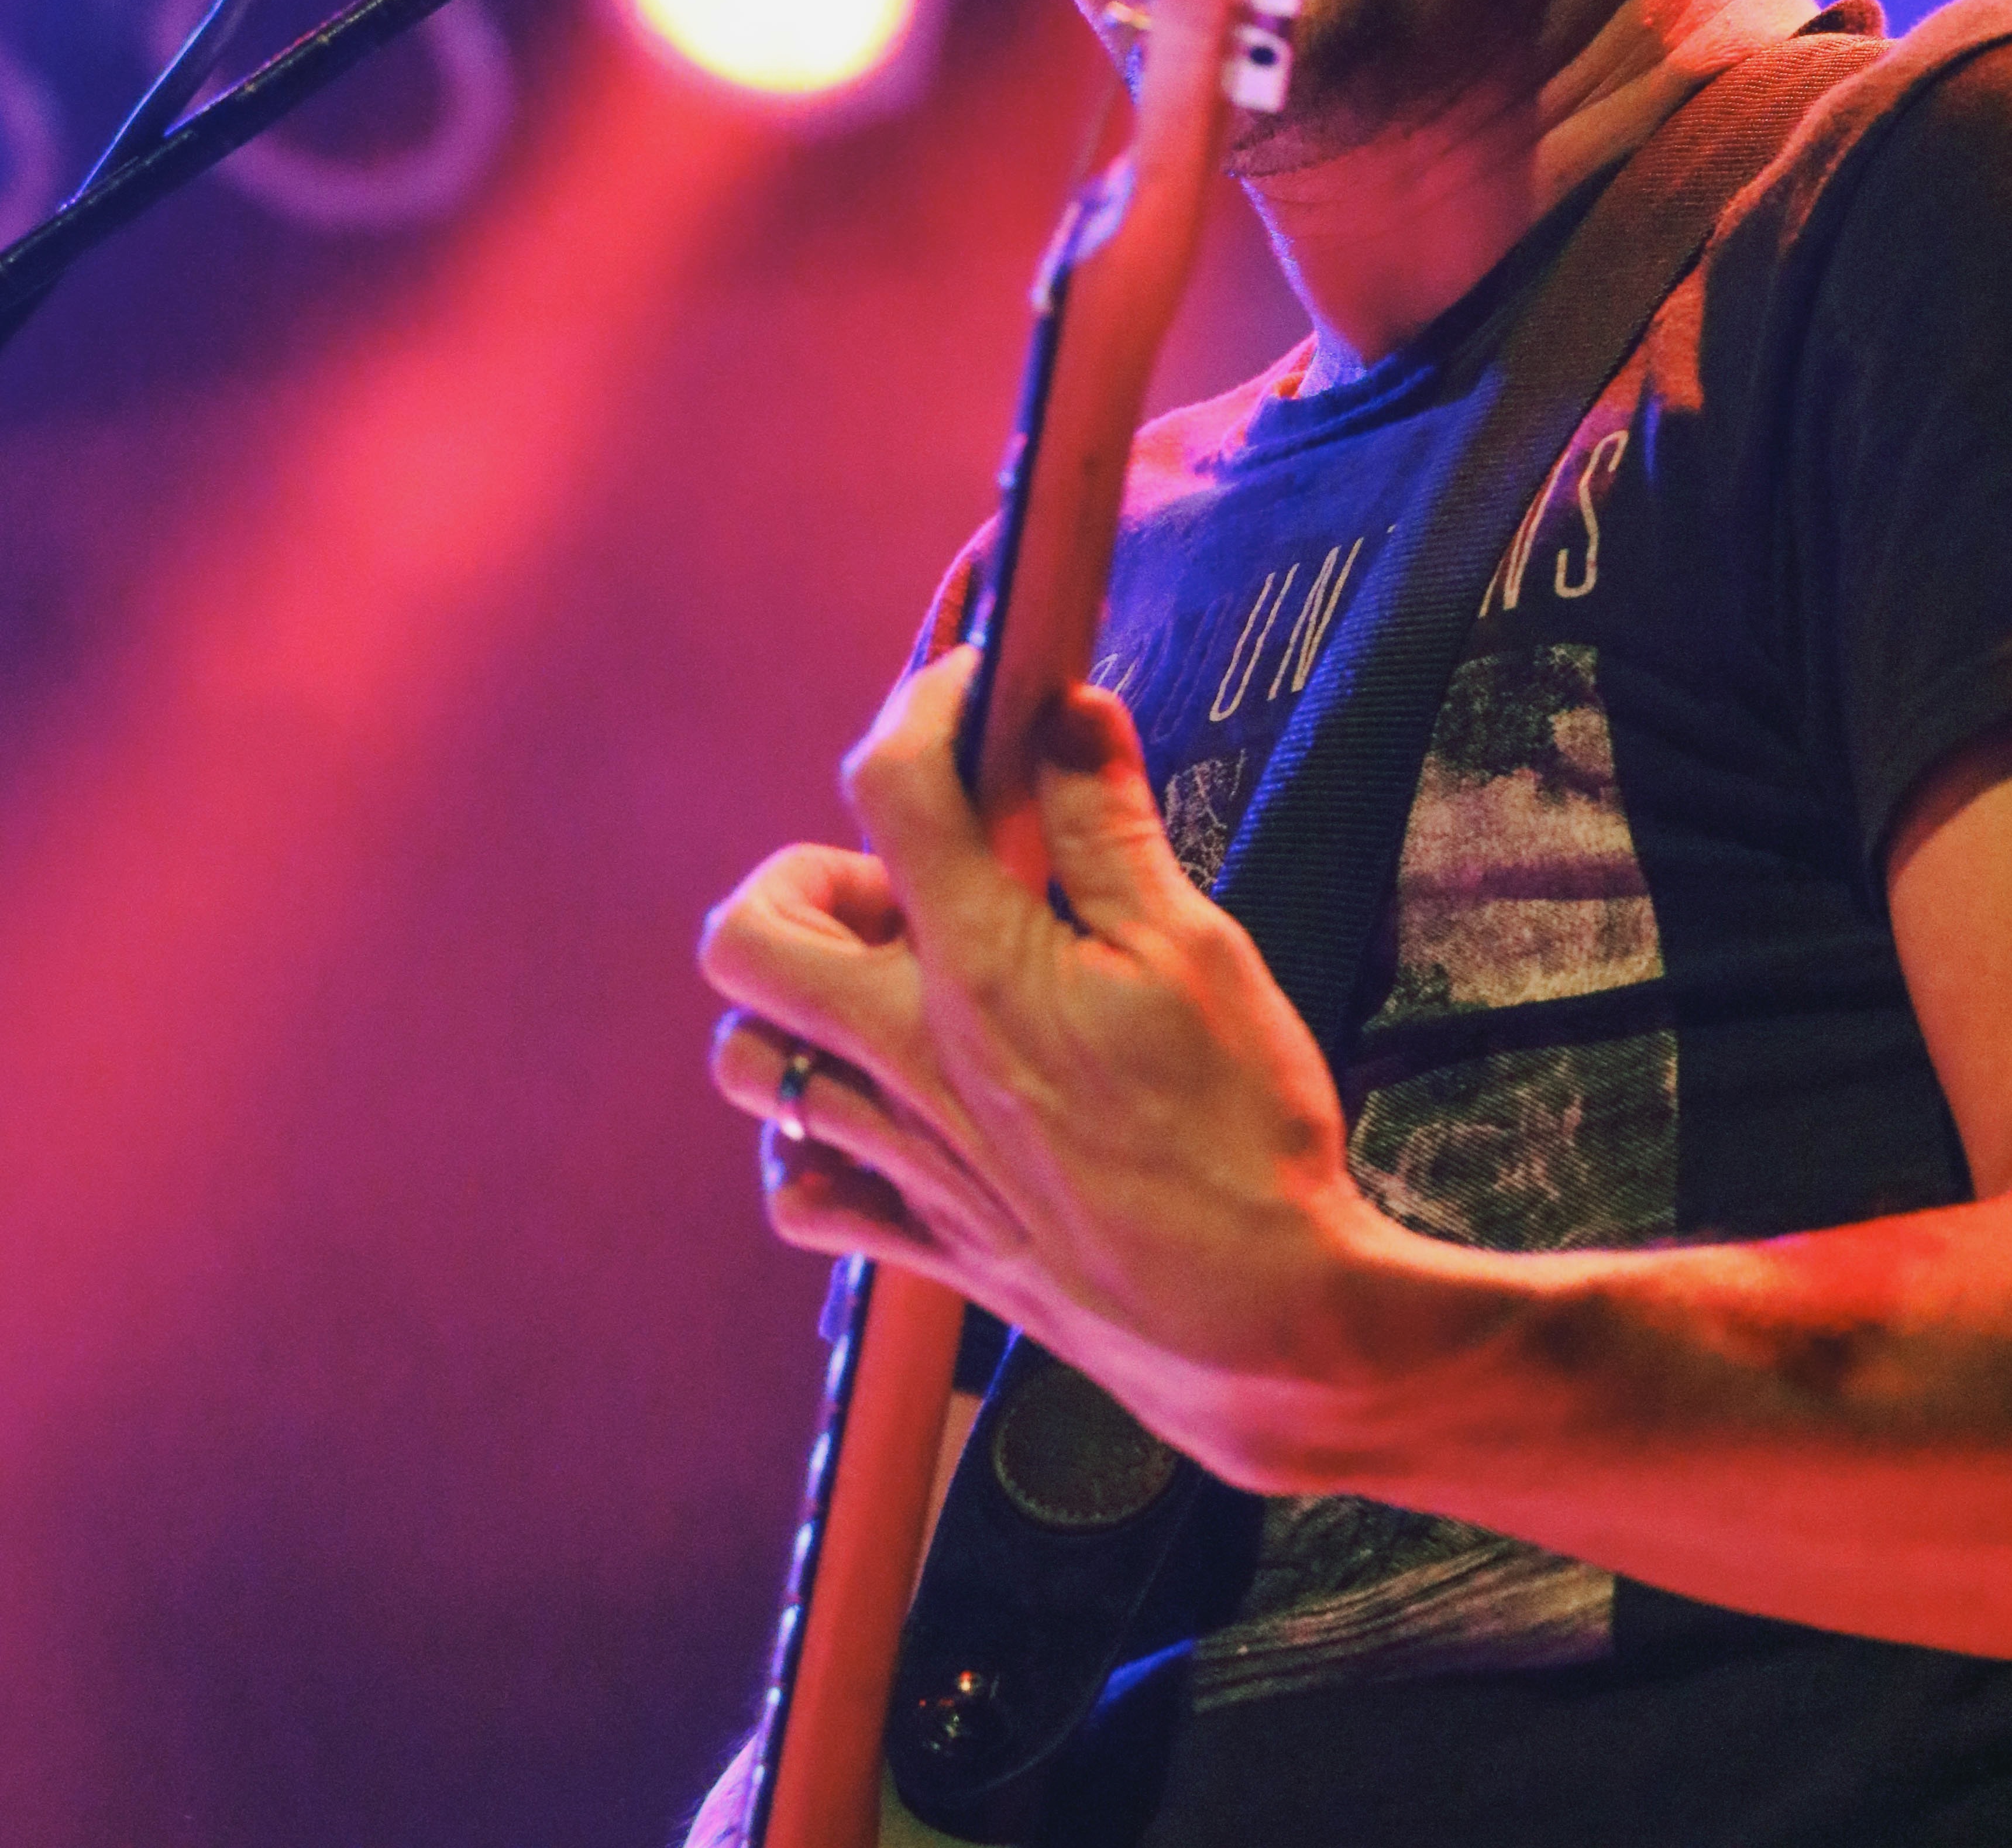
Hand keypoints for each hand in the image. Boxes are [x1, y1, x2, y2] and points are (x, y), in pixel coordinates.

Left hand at [698, 650, 1392, 1480]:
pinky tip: (879, 1116)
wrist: (1260, 1326)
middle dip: (800, 877)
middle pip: (747, 934)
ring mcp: (904, 1157)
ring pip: (751, 1063)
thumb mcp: (1197, 948)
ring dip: (794, 1008)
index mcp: (980, 965)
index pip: (894, 786)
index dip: (923, 703)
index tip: (973, 689)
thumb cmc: (1240, 1128)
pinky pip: (801, 1196)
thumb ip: (1110, 826)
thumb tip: (1065, 710)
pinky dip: (813, 1149)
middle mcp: (910, 1055)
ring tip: (888, 990)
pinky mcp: (924, 1243)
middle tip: (898, 883)